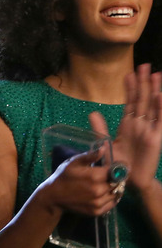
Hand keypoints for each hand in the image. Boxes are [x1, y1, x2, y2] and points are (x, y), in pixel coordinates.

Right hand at [42, 148, 115, 216]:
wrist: (53, 196)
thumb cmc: (63, 176)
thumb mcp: (73, 162)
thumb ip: (90, 156)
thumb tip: (104, 148)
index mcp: (94, 176)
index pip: (116, 171)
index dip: (117, 168)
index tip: (115, 167)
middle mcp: (99, 190)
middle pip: (118, 183)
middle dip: (116, 178)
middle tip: (109, 176)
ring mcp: (98, 203)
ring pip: (116, 193)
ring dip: (114, 188)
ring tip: (106, 184)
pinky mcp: (97, 212)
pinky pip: (112, 204)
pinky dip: (111, 198)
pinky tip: (105, 194)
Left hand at [92, 64, 161, 193]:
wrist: (128, 181)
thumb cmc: (117, 164)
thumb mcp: (106, 143)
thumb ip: (100, 127)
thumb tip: (92, 111)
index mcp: (128, 125)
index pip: (130, 102)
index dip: (130, 88)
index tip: (128, 73)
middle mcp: (140, 125)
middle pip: (142, 100)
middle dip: (143, 83)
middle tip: (144, 66)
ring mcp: (148, 130)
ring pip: (152, 106)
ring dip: (154, 90)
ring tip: (155, 74)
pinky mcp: (155, 139)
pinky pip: (160, 121)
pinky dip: (160, 108)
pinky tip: (160, 95)